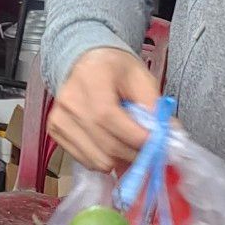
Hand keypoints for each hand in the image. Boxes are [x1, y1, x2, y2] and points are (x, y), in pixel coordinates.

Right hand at [51, 46, 160, 171]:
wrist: (86, 62)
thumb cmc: (115, 69)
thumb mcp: (141, 77)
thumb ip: (154, 106)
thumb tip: (169, 136)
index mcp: (91, 79)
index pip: (109, 118)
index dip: (137, 138)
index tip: (159, 145)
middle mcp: (70, 101)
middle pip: (106, 145)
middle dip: (135, 154)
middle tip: (151, 150)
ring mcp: (59, 119)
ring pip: (98, 160)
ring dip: (120, 160)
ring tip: (129, 144)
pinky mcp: (56, 133)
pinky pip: (86, 161)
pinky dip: (104, 159)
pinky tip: (111, 143)